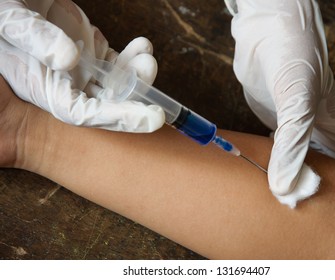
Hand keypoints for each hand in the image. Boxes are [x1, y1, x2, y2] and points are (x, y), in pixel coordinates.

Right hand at [0, 0, 164, 131]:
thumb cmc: (1, 6)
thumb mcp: (11, 20)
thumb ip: (34, 38)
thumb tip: (68, 59)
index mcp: (41, 84)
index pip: (84, 114)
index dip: (119, 118)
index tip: (152, 118)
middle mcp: (63, 82)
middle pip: (105, 103)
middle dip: (134, 96)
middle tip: (153, 82)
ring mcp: (78, 67)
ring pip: (114, 82)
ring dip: (136, 75)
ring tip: (147, 58)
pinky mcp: (88, 50)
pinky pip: (114, 62)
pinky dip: (130, 57)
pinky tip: (142, 46)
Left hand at [225, 0, 334, 205]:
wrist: (266, 29)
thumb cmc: (294, 57)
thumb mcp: (299, 103)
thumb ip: (293, 144)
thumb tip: (285, 186)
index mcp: (334, 127)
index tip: (323, 213)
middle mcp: (315, 129)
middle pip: (318, 168)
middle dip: (307, 187)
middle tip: (291, 211)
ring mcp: (292, 125)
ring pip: (293, 159)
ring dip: (283, 176)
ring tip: (272, 198)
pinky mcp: (272, 120)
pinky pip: (270, 147)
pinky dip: (265, 161)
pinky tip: (256, 172)